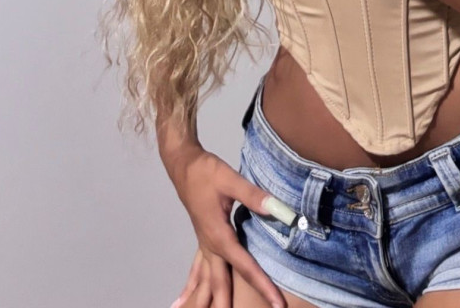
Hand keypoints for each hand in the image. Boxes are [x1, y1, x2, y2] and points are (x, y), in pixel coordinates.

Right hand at [169, 147, 289, 307]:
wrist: (184, 165)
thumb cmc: (205, 172)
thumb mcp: (230, 179)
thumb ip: (254, 196)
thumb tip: (278, 209)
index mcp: (219, 236)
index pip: (245, 266)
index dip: (262, 285)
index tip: (277, 303)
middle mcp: (210, 246)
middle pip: (221, 284)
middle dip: (228, 305)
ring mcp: (204, 245)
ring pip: (205, 282)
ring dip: (205, 302)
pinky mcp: (202, 240)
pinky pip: (196, 270)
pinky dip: (192, 286)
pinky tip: (181, 300)